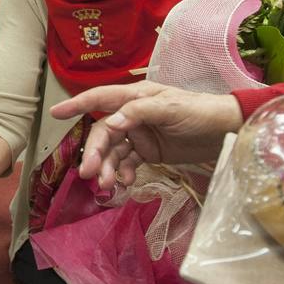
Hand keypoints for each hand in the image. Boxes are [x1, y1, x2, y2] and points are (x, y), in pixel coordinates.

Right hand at [49, 81, 244, 188]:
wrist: (227, 132)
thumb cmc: (200, 112)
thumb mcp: (172, 108)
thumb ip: (140, 113)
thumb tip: (112, 122)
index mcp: (136, 98)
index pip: (101, 99)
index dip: (77, 105)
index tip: (56, 114)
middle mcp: (133, 114)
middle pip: (105, 133)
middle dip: (95, 153)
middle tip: (88, 173)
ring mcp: (140, 134)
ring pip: (114, 151)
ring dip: (108, 167)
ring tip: (107, 185)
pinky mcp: (150, 151)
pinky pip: (129, 162)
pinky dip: (124, 173)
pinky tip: (127, 183)